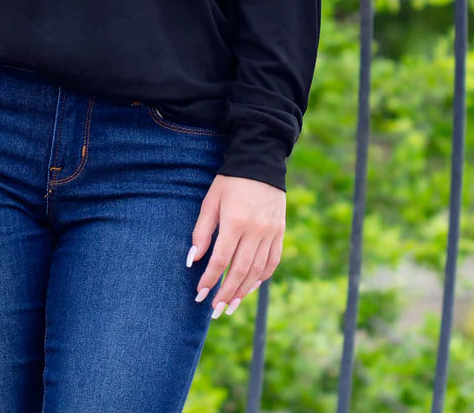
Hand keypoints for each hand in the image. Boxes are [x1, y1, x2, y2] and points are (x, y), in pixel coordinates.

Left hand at [188, 174, 284, 317]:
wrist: (260, 163)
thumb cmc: (230, 182)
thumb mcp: (211, 201)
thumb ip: (202, 231)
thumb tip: (193, 260)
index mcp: (235, 222)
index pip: (221, 259)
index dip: (210, 279)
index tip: (200, 293)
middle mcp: (255, 231)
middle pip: (240, 271)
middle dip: (226, 293)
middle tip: (215, 309)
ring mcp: (270, 233)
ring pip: (257, 271)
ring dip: (243, 291)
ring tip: (231, 306)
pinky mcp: (280, 233)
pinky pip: (272, 262)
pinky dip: (261, 278)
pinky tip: (250, 287)